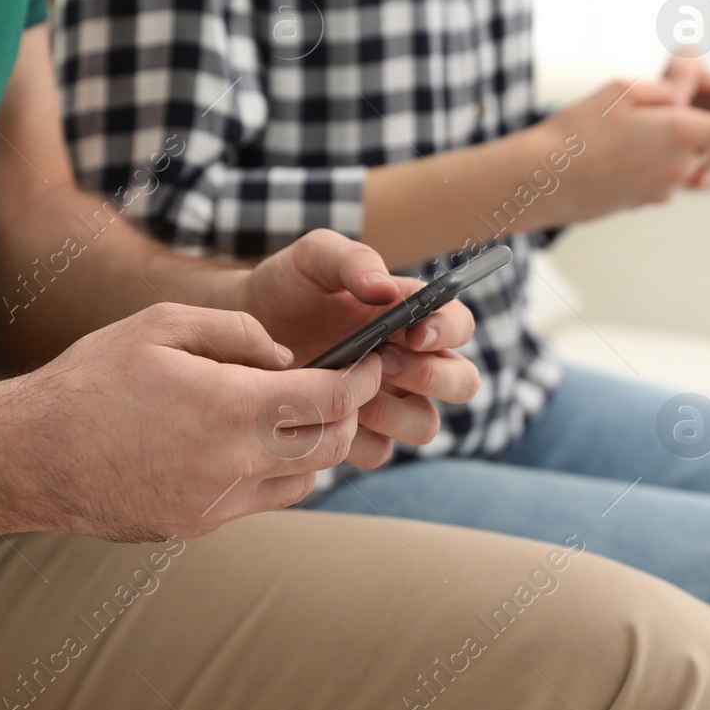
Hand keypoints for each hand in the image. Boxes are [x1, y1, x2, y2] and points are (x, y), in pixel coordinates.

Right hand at [12, 303, 383, 538]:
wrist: (28, 455)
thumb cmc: (92, 379)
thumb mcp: (162, 324)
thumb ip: (237, 332)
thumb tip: (284, 356)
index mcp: (230, 407)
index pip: (332, 398)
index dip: (364, 377)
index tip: (372, 361)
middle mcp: (232, 463)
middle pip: (332, 445)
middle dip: (350, 411)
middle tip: (346, 384)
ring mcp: (216, 503)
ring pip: (305, 479)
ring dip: (317, 446)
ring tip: (298, 413)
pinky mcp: (197, 526)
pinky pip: (265, 501)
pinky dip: (279, 472)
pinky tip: (255, 444)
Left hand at [237, 229, 478, 467]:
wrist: (247, 325)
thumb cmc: (288, 286)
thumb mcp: (314, 258)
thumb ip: (352, 259)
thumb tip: (384, 288)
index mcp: (413, 316)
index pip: (459, 325)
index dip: (448, 330)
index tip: (413, 332)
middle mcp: (412, 362)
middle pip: (462, 383)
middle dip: (431, 376)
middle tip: (384, 362)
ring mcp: (389, 402)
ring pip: (426, 425)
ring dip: (396, 414)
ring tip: (352, 395)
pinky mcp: (359, 434)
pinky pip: (379, 452)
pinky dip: (359, 440)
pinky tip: (325, 417)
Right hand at [530, 77, 709, 223]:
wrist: (540, 181)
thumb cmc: (577, 131)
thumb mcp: (624, 90)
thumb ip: (670, 89)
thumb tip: (692, 95)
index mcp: (682, 133)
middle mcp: (681, 167)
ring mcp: (665, 190)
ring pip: (697, 166)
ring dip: (697, 148)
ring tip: (675, 127)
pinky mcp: (646, 202)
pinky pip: (669, 178)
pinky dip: (665, 163)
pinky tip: (636, 150)